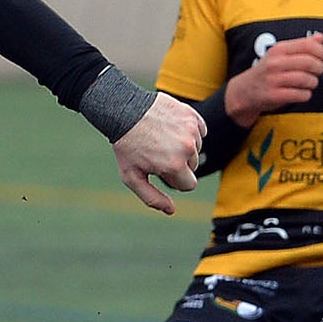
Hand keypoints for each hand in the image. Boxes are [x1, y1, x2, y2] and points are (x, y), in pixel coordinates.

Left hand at [111, 92, 205, 215]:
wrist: (123, 110)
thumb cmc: (126, 146)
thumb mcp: (131, 176)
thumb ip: (152, 197)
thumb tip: (171, 211)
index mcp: (174, 165)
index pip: (189, 185)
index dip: (174, 180)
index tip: (161, 170)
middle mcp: (186, 148)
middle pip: (193, 167)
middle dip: (178, 163)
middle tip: (157, 152)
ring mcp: (191, 130)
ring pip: (196, 148)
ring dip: (183, 146)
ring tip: (161, 138)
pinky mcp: (192, 116)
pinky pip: (199, 130)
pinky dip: (188, 130)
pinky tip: (170, 127)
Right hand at [223, 33, 322, 125]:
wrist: (244, 91)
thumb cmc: (267, 71)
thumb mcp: (280, 54)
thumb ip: (301, 45)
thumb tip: (320, 38)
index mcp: (278, 49)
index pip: (308, 45)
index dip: (321, 52)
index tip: (321, 58)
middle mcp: (274, 63)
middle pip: (310, 63)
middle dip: (319, 69)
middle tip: (316, 72)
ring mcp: (273, 80)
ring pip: (307, 80)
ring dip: (312, 83)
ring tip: (308, 83)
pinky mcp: (274, 95)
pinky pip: (301, 95)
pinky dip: (305, 95)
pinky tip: (301, 93)